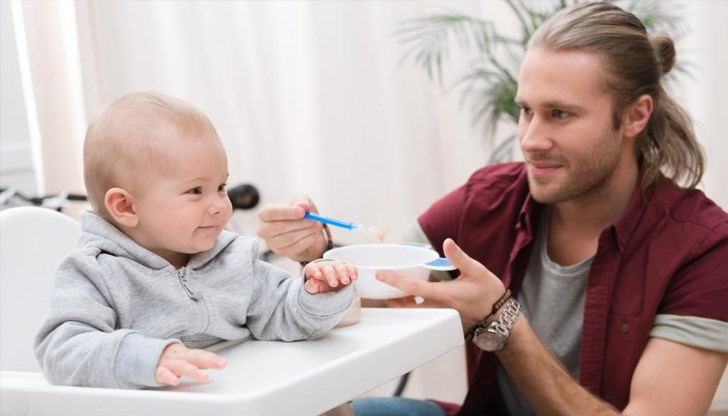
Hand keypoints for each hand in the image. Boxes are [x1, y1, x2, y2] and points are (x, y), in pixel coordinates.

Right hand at [155, 343, 226, 385]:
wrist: (146, 355)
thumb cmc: (170, 358)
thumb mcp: (185, 357)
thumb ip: (199, 359)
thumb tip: (215, 361)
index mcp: (185, 353)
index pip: (201, 354)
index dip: (213, 358)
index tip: (224, 362)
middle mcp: (179, 356)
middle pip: (195, 357)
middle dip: (209, 361)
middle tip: (221, 365)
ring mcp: (169, 363)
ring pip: (182, 366)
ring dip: (194, 371)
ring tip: (204, 377)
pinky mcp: (158, 371)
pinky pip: (164, 374)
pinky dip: (169, 377)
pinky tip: (176, 381)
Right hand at [257, 195, 328, 261]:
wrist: (306, 230)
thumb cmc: (299, 214)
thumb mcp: (301, 202)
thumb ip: (302, 200)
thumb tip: (303, 205)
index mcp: (265, 214)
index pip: (270, 213)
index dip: (286, 212)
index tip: (302, 212)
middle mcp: (264, 229)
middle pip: (278, 227)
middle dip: (299, 223)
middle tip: (314, 219)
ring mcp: (272, 243)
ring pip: (289, 238)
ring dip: (306, 231)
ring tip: (317, 225)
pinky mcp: (282, 252)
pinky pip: (296, 247)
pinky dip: (308, 240)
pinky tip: (315, 234)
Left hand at [304, 260, 357, 293]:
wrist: (328, 287)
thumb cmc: (318, 287)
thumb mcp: (312, 289)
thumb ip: (311, 286)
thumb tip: (313, 281)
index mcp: (314, 269)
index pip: (313, 267)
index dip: (315, 271)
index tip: (317, 276)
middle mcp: (326, 265)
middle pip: (328, 267)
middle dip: (331, 275)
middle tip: (333, 284)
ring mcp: (336, 266)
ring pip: (340, 266)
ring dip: (343, 273)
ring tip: (346, 282)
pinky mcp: (347, 268)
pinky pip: (351, 267)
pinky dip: (353, 272)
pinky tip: (354, 278)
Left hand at [376, 238, 505, 330]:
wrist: (501, 317)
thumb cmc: (489, 294)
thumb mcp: (476, 270)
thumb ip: (459, 257)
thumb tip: (447, 243)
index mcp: (444, 295)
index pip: (413, 288)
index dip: (394, 281)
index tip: (380, 275)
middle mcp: (439, 308)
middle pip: (407, 305)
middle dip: (391, 298)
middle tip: (381, 286)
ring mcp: (441, 316)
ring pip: (414, 312)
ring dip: (402, 303)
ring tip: (394, 291)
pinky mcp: (444, 320)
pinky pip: (424, 314)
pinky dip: (415, 306)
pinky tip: (413, 297)